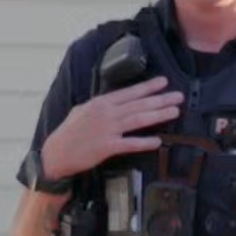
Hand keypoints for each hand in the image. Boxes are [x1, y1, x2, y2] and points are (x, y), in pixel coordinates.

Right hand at [38, 76, 183, 179]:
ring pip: (138, 120)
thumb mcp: (82, 111)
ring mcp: (107, 130)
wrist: (56, 154)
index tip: (163, 82)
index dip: (148, 87)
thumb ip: (99, 106)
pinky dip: (144, 142)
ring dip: (158, 115)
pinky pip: (130, 143)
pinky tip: (158, 141)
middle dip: (160, 99)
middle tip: (178, 96)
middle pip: (138, 104)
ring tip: (175, 112)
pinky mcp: (107, 147)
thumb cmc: (69, 133)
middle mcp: (106, 113)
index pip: (129, 92)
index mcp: (100, 103)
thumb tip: (113, 101)